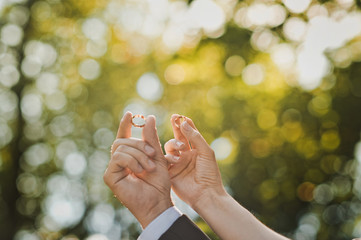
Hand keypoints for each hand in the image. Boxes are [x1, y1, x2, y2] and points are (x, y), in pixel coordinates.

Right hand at [103, 112, 171, 227]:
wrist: (159, 201)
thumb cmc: (159, 182)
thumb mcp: (157, 156)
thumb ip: (151, 138)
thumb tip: (149, 117)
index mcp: (131, 155)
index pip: (125, 136)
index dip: (126, 124)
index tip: (130, 114)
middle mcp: (120, 161)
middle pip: (123, 140)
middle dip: (140, 144)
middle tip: (152, 154)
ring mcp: (114, 168)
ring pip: (121, 147)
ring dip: (138, 154)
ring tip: (149, 167)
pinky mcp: (110, 176)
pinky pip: (118, 158)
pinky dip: (132, 161)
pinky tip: (139, 171)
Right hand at [165, 115, 289, 239]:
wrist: (205, 194)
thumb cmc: (209, 174)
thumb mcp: (205, 152)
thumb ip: (194, 137)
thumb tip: (184, 122)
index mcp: (196, 150)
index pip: (189, 133)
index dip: (184, 124)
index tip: (180, 116)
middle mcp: (185, 155)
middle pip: (178, 138)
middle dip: (176, 127)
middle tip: (174, 118)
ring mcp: (176, 163)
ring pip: (170, 147)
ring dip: (174, 144)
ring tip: (181, 148)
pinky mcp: (170, 172)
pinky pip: (164, 160)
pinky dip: (168, 157)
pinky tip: (175, 159)